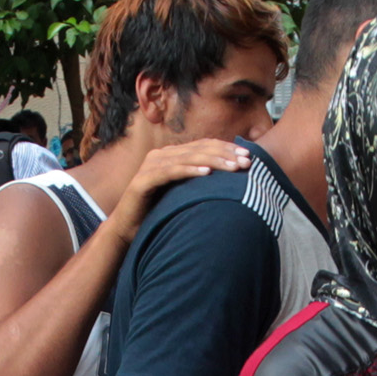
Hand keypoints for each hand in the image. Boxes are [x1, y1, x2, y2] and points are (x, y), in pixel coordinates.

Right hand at [107, 138, 250, 234]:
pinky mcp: (143, 180)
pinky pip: (170, 172)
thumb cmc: (158, 213)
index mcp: (172, 155)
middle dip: (225, 154)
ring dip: (213, 161)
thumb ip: (199, 183)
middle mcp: (161, 155)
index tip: (249, 157)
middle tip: (246, 162)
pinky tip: (206, 173)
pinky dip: (189, 171)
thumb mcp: (183, 194)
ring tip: (233, 167)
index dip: (227, 149)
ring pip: (188, 158)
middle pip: (199, 149)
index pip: (204, 146)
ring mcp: (151, 166)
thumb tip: (232, 182)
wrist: (127, 229)